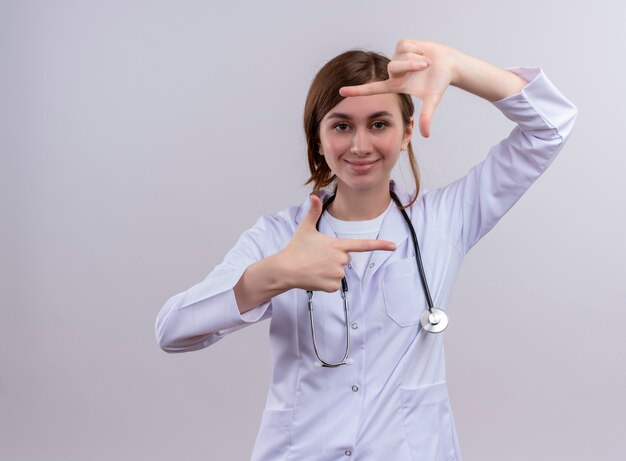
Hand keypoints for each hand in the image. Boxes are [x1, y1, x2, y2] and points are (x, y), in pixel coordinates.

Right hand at [279, 195, 395, 291]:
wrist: (285, 269)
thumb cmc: (295, 249)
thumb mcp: (305, 229)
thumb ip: (313, 212)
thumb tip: (314, 195)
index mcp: (337, 245)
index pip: (363, 244)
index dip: (380, 245)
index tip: (393, 246)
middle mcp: (341, 259)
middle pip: (345, 258)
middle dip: (334, 258)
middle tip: (317, 257)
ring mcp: (337, 273)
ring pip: (340, 272)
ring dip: (329, 270)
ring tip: (315, 267)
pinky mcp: (333, 286)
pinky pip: (334, 284)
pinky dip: (326, 282)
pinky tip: (315, 277)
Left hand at [339, 39, 456, 137]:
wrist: (448, 64)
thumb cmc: (438, 83)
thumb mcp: (432, 100)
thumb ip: (426, 117)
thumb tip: (426, 135)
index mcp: (395, 85)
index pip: (372, 89)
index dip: (357, 91)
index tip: (340, 93)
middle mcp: (392, 72)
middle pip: (394, 67)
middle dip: (412, 65)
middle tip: (427, 65)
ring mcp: (396, 58)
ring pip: (401, 56)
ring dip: (417, 58)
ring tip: (426, 62)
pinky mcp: (402, 45)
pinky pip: (406, 46)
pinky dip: (418, 48)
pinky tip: (422, 52)